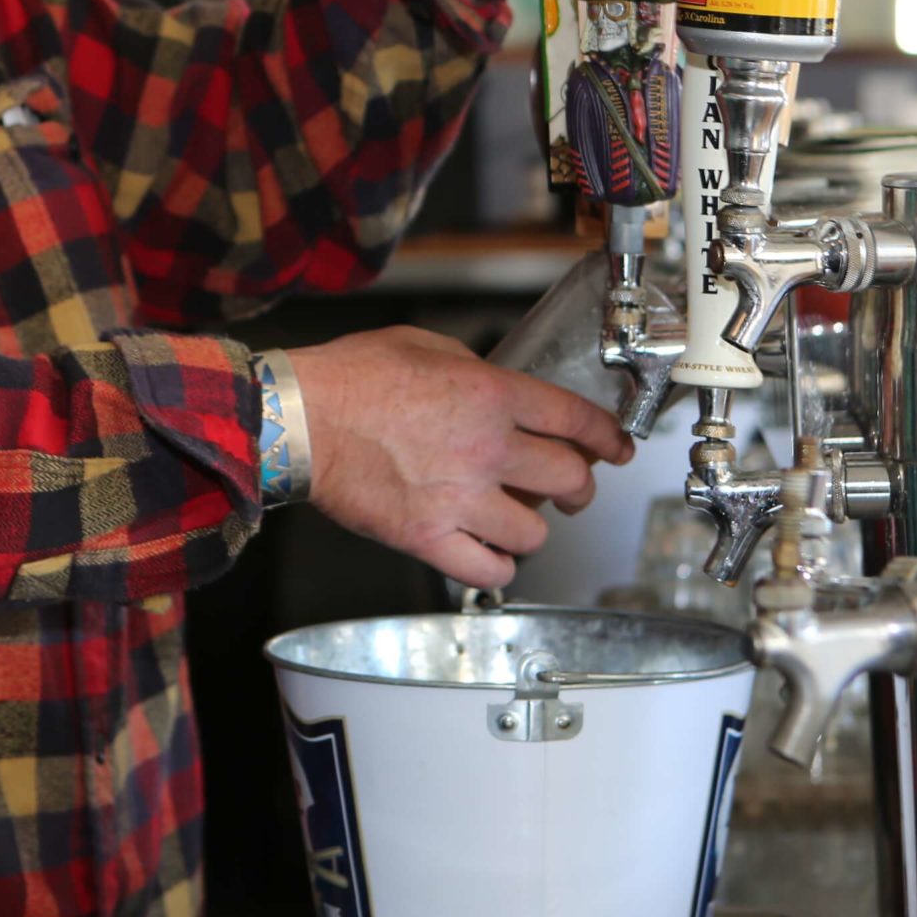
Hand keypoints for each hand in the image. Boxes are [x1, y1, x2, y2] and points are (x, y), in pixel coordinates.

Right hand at [288, 325, 633, 590]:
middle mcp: (486, 449)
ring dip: (532, 528)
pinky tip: (490, 554)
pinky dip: (497, 566)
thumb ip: (475, 371)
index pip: (576, 420)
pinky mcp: (428, 537)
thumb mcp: (423, 346)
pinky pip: (489, 570)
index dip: (608, 438)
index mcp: (490, 396)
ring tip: (516, 521)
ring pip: (535, 533)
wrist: (300, 419)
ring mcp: (460, 499)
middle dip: (581, 487)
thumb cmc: (349, 378)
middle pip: (570, 480)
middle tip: (573, 490)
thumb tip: (501, 392)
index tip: (617, 449)